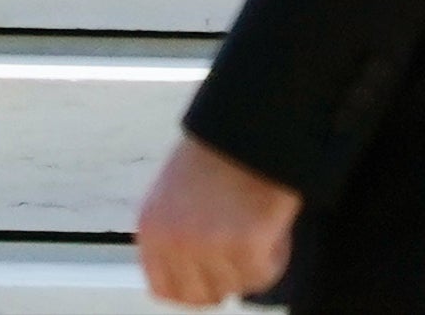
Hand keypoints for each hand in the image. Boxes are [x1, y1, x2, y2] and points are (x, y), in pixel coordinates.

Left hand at [134, 133, 299, 304]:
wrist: (247, 128)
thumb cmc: (215, 158)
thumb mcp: (173, 198)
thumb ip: (172, 239)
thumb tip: (184, 278)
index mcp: (150, 228)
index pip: (163, 289)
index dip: (192, 288)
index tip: (210, 278)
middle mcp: (173, 242)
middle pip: (201, 296)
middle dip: (224, 279)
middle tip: (238, 251)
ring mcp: (208, 246)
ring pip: (236, 286)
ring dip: (251, 263)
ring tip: (252, 224)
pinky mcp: (244, 246)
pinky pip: (264, 275)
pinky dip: (274, 256)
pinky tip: (268, 225)